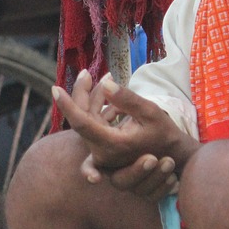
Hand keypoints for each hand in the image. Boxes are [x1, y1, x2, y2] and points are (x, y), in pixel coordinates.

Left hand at [53, 70, 197, 199]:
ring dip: (93, 97)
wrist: (173, 156)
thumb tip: (106, 85)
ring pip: (87, 119)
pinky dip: (100, 105)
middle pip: (82, 118)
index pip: (81, 123)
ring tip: (107, 76)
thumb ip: (128, 99)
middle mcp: (103, 151)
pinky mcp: (106, 147)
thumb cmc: (165, 134)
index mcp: (112, 144)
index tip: (55, 89)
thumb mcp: (151, 112)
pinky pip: (95, 123)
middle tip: (86, 72)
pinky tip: (110, 91)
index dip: (67, 105)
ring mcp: (103, 151)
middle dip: (82, 92)